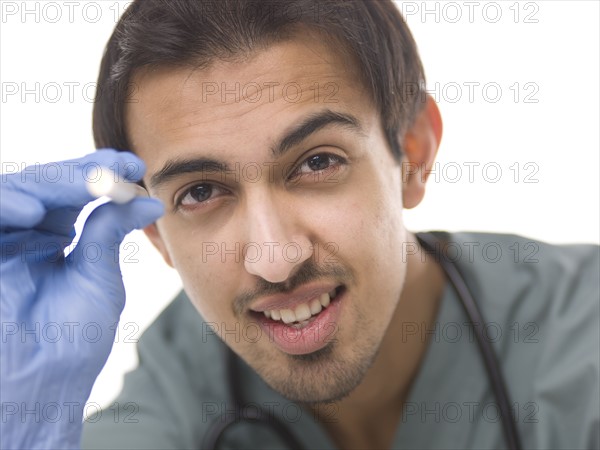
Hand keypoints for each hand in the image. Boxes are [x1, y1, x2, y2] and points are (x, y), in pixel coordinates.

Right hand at [0, 150, 163, 449]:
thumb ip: (108, 233)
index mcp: (55, 240)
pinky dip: (7, 207)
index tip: (134, 166)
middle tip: (115, 167)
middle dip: (82, 172)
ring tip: (86, 186)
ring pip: (17, 193)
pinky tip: (37, 213)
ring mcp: (1, 243)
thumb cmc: (73, 341)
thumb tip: (145, 199)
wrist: (42, 385)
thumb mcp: (99, 277)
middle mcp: (25, 235)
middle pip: (47, 186)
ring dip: (51, 184)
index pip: (75, 194)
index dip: (101, 175)